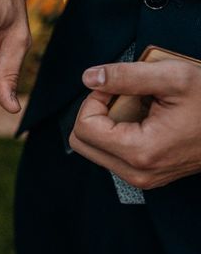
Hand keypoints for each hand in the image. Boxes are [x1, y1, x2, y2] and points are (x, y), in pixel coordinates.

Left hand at [69, 60, 200, 188]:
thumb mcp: (173, 77)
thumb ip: (126, 75)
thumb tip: (88, 78)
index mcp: (140, 152)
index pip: (84, 127)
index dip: (93, 100)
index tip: (114, 86)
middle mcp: (136, 173)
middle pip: (81, 141)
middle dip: (95, 113)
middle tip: (123, 96)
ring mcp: (140, 178)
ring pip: (94, 148)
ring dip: (106, 122)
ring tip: (138, 107)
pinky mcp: (144, 175)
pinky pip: (110, 153)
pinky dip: (117, 132)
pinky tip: (143, 118)